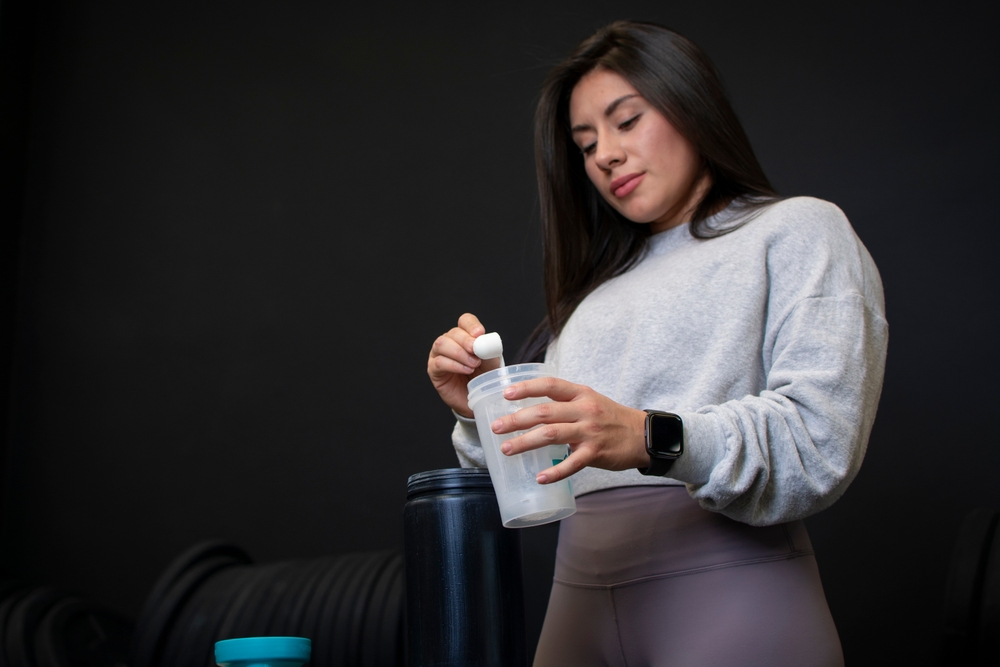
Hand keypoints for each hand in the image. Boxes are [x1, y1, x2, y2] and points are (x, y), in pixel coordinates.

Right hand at [427, 313, 499, 417]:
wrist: (478, 398)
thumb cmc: (483, 377)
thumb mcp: (491, 361)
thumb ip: (487, 350)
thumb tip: (483, 340)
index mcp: (465, 336)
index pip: (465, 321)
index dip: (471, 325)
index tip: (480, 334)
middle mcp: (450, 342)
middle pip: (453, 332)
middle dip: (466, 341)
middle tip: (476, 353)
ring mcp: (439, 355)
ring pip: (442, 344)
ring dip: (459, 353)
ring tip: (473, 364)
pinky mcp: (433, 370)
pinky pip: (439, 362)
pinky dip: (454, 365)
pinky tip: (465, 370)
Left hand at [490, 377, 650, 483]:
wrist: (644, 435)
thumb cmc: (611, 418)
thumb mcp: (590, 401)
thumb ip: (565, 402)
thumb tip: (531, 408)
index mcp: (580, 394)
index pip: (549, 385)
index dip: (526, 388)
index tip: (506, 394)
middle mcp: (584, 410)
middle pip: (544, 412)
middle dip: (516, 420)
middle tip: (495, 428)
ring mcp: (590, 432)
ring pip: (551, 435)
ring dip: (525, 443)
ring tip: (507, 449)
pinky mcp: (596, 453)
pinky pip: (571, 464)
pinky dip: (554, 472)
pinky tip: (540, 478)